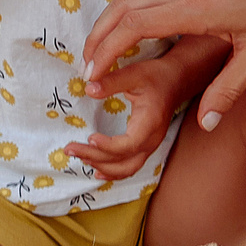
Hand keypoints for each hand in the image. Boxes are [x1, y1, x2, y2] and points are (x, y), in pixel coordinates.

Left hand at [68, 46, 197, 182]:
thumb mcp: (134, 73)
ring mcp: (150, 146)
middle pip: (123, 161)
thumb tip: (88, 89)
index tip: (88, 138)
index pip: (128, 145)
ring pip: (126, 168)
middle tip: (70, 149)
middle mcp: (152, 140)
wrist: (175, 82)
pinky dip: (112, 172)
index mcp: (150, 123)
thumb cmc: (155, 76)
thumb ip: (111, 82)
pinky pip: (130, 167)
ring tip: (79, 157)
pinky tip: (97, 170)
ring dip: (102, 167)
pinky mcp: (146, 147)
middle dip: (95, 158)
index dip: (107, 146)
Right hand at [86, 0, 245, 131]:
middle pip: (121, 8)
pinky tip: (131, 27)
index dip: (106, 52)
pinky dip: (128, 7)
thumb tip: (205, 123)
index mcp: (196, 9)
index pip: (133, 27)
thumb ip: (229, 90)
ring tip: (100, 49)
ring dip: (109, 20)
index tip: (92, 76)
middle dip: (97, 38)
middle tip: (86, 69)